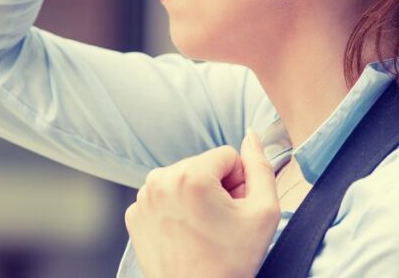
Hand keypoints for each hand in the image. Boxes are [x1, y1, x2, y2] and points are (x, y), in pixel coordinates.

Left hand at [124, 130, 281, 277]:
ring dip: (197, 198)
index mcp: (188, 174)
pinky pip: (164, 198)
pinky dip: (177, 211)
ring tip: (205, 230)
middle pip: (203, 166)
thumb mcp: (264, 212)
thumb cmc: (231, 263)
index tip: (237, 209)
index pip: (227, 156)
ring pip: (183, 180)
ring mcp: (142, 199)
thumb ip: (261, 166)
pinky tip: (186, 235)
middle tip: (223, 223)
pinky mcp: (135, 216)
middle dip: (217, 188)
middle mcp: (159, 180)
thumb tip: (252, 135)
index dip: (240, 182)